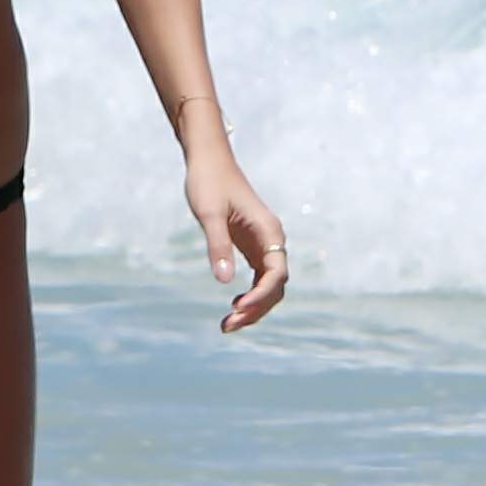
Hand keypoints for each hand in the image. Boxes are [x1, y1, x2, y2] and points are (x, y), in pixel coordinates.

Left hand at [184, 144, 289, 333]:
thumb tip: (223, 281)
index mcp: (268, 231)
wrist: (209, 160)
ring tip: (228, 324)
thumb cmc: (209, 183)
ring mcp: (263, 243)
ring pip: (268, 285)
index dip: (261, 296)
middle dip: (256, 308)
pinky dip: (250, 295)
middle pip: (275, 285)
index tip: (237, 307)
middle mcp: (271, 239)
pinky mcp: (251, 245)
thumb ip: (217, 246)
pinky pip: (258, 278)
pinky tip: (233, 305)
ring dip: (253, 306)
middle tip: (227, 325)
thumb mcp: (209, 214)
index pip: (276, 273)